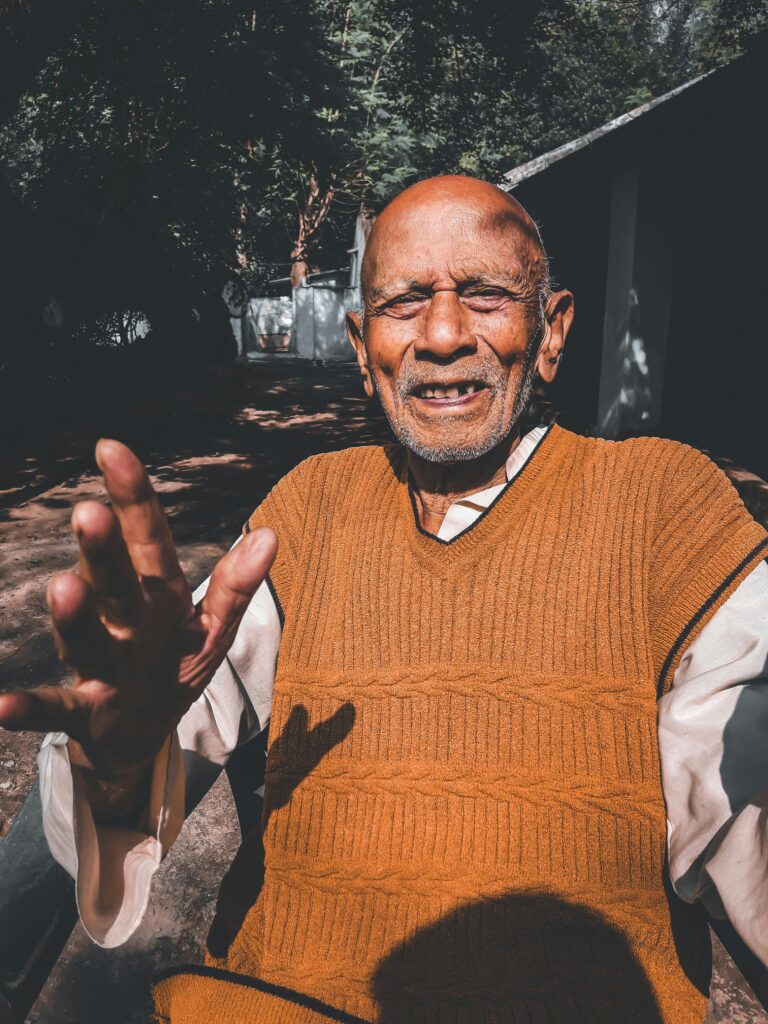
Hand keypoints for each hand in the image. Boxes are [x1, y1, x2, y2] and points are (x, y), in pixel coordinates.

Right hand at [0, 440, 275, 782]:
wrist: (134, 736)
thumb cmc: (171, 667)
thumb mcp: (211, 630)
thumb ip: (235, 587)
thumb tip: (270, 535)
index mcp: (156, 593)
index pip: (147, 537)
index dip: (133, 495)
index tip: (111, 448)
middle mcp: (121, 619)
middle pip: (113, 581)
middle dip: (103, 550)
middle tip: (88, 512)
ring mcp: (98, 664)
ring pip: (86, 637)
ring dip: (75, 617)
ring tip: (63, 588)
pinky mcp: (80, 710)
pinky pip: (54, 708)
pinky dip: (28, 708)